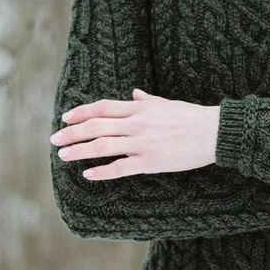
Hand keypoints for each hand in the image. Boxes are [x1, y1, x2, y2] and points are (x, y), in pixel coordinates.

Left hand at [52, 89, 217, 179]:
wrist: (214, 132)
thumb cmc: (192, 117)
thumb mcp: (167, 104)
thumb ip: (147, 100)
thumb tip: (134, 94)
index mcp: (140, 109)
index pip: (102, 108)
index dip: (81, 112)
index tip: (65, 118)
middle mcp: (136, 124)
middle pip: (96, 126)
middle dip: (72, 133)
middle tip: (54, 140)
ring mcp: (142, 143)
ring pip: (102, 145)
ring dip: (79, 151)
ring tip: (63, 155)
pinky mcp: (150, 162)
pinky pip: (120, 167)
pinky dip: (102, 171)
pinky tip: (88, 175)